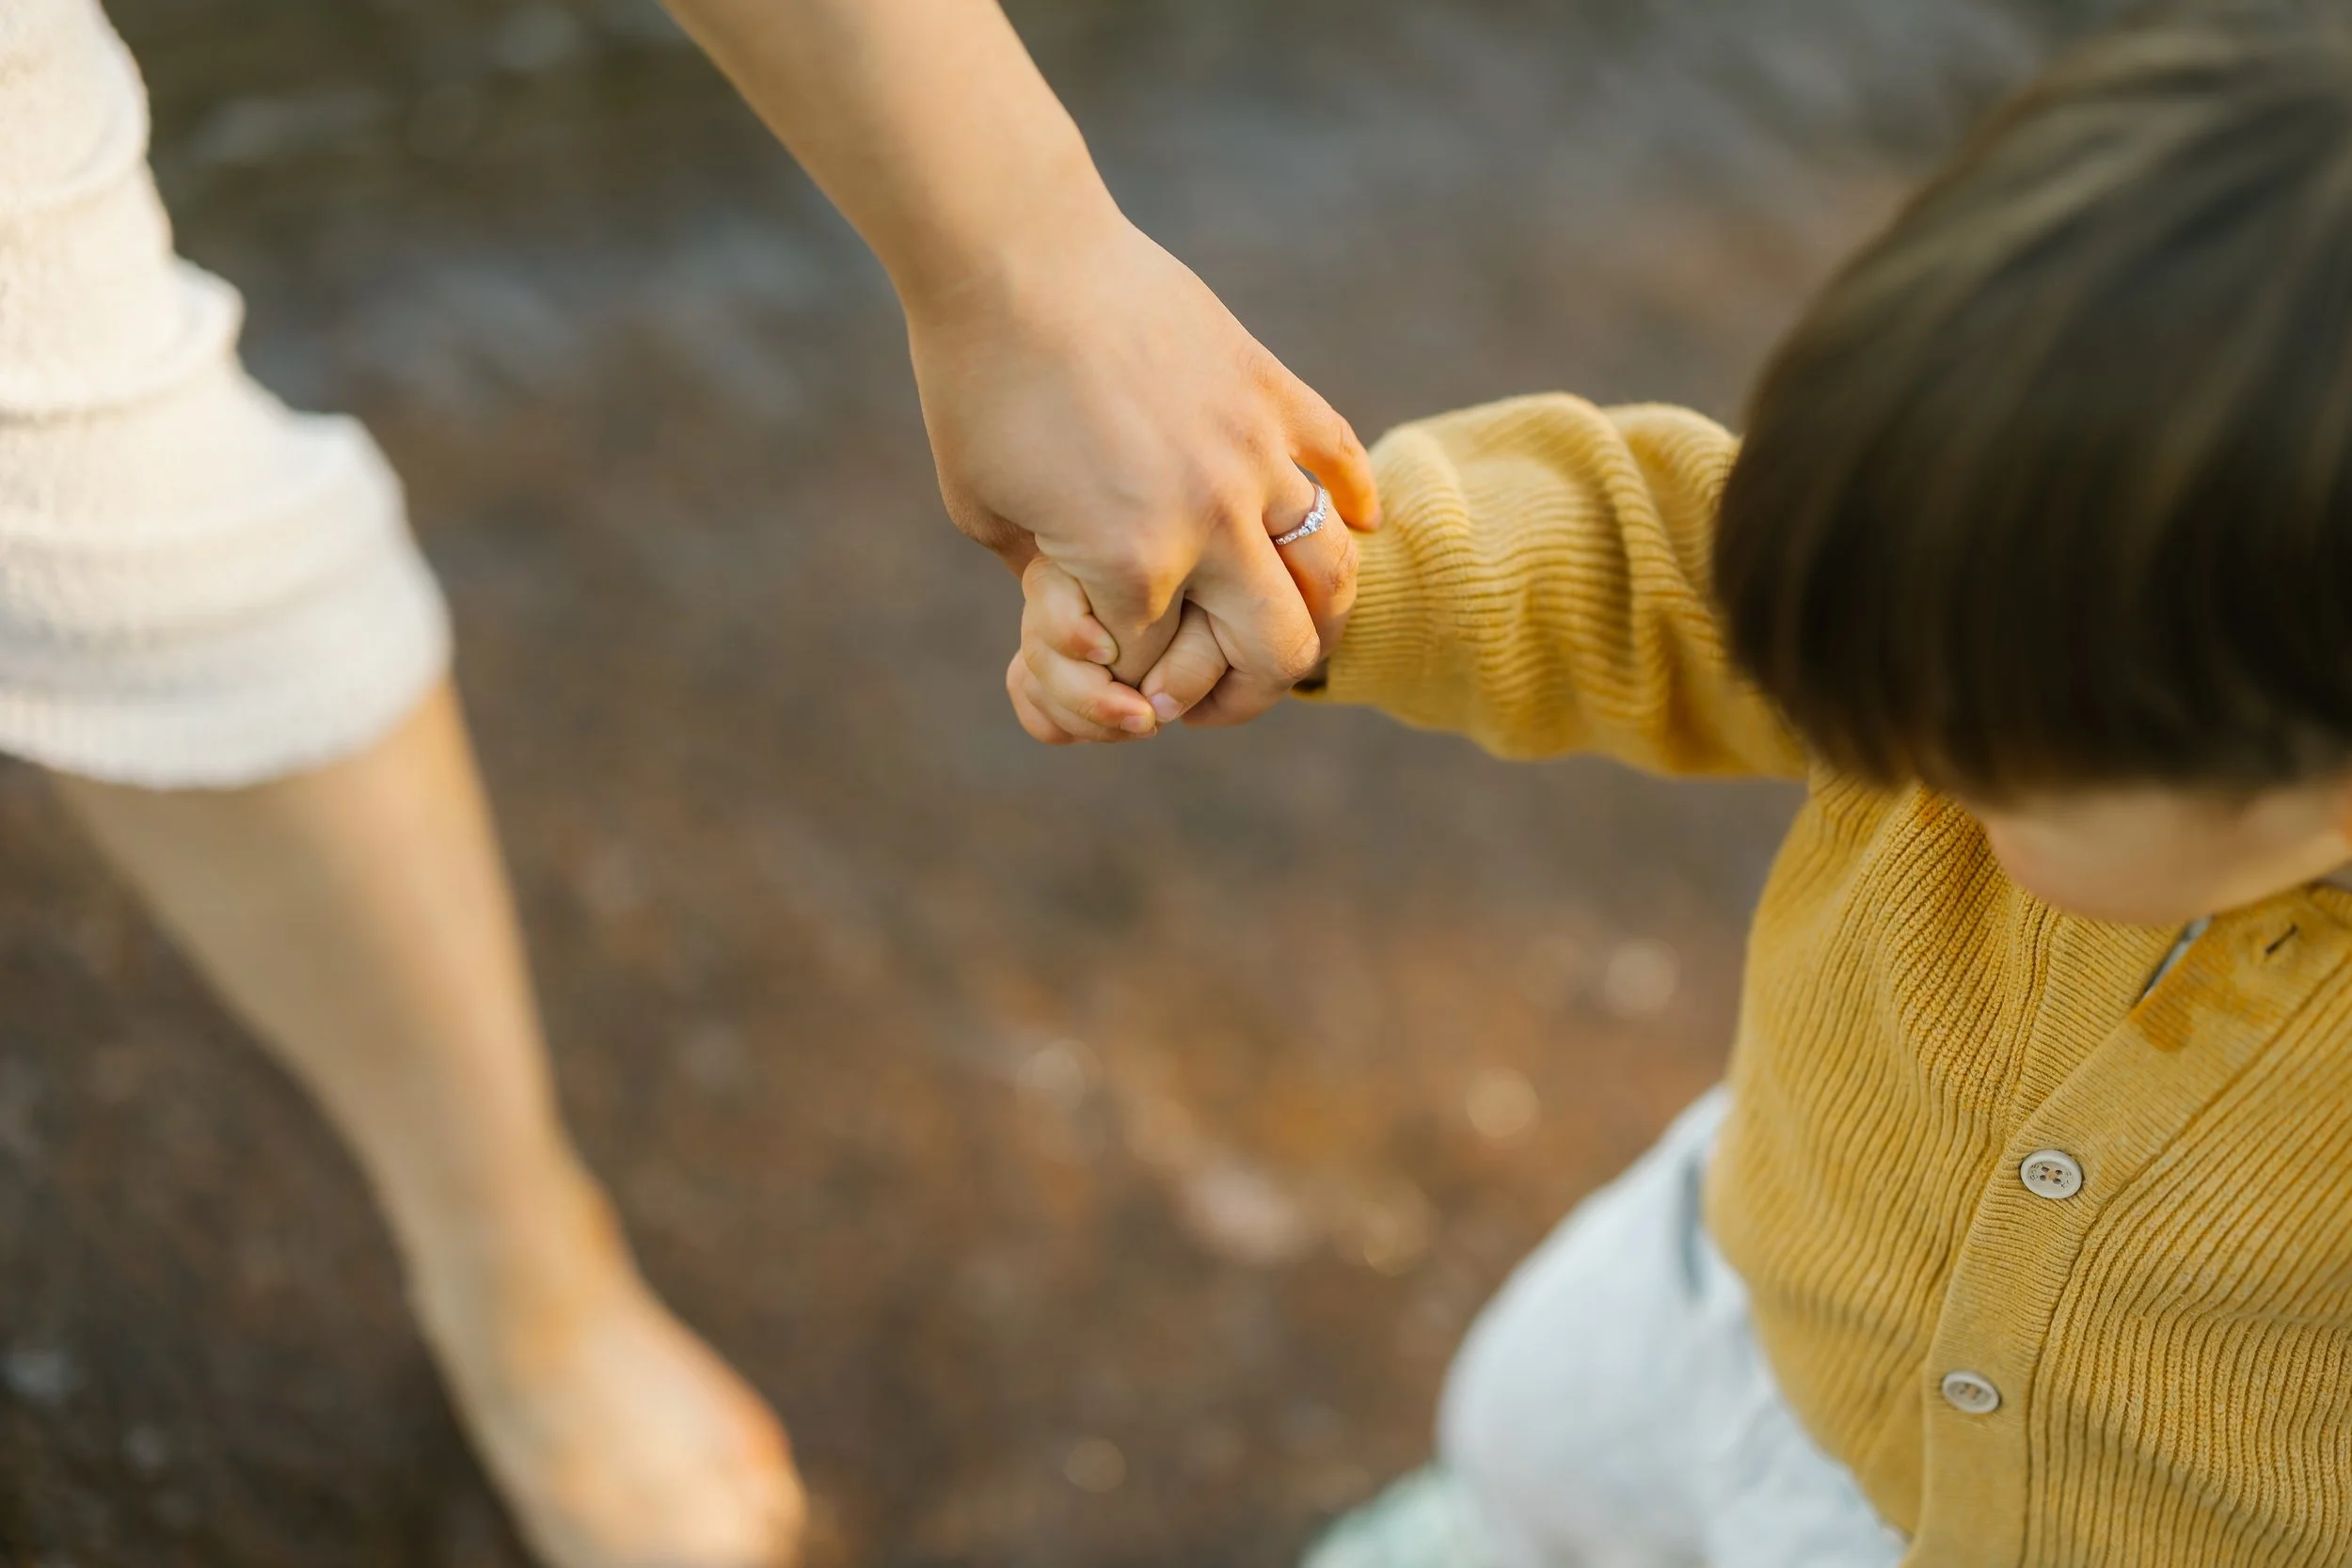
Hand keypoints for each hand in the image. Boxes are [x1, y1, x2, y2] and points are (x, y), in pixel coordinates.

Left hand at [906, 210, 1376, 725]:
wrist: (1010, 250)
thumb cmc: (975, 383)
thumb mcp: (984, 511)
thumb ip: (1050, 576)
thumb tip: (1098, 615)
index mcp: (1131, 564)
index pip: (1153, 669)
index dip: (1126, 685)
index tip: (1104, 668)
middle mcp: (1212, 520)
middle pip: (1277, 651)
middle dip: (1244, 693)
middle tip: (1217, 694)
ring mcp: (1254, 453)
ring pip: (1333, 571)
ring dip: (1316, 617)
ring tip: (1290, 625)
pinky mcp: (1271, 388)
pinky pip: (1343, 460)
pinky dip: (1354, 504)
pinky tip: (1352, 525)